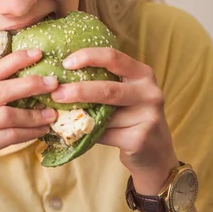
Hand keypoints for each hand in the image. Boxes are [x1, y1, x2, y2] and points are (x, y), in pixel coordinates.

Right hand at [0, 48, 58, 201]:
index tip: (37, 53)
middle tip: (53, 83)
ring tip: (51, 113)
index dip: (14, 60)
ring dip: (33, 114)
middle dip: (30, 84)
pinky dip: (28, 132)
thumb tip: (26, 78)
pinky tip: (41, 131)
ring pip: (6, 114)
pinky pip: (7, 136)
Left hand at [50, 47, 178, 191]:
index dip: (88, 56)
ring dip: (81, 117)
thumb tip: (63, 79)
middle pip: (108, 89)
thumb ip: (104, 83)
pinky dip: (88, 134)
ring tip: (61, 116)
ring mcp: (148, 117)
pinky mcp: (139, 139)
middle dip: (78, 91)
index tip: (65, 63)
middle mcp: (149, 93)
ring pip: (104, 116)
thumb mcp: (126, 94)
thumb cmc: (132, 118)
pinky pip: (104, 134)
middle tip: (56, 93)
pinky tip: (79, 133)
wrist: (156, 154)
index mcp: (143, 74)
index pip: (113, 57)